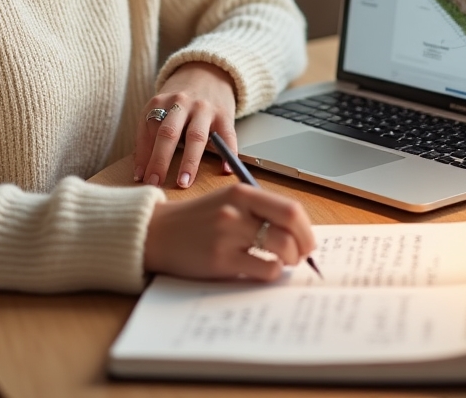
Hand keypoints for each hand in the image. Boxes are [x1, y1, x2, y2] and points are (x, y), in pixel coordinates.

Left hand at [134, 62, 236, 188]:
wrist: (209, 71)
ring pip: (195, 136)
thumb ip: (151, 133)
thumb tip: (140, 172)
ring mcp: (204, 108)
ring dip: (189, 162)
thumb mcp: (161, 107)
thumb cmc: (181, 99)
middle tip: (154, 183)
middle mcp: (182, 103)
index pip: (148, 130)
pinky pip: (227, 136)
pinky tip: (225, 169)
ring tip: (184, 182)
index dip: (142, 155)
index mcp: (161, 101)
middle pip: (168, 133)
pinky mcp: (224, 114)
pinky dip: (227, 153)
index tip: (140, 179)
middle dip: (160, 160)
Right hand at [144, 183, 315, 280]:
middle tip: (302, 256)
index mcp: (241, 192)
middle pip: (291, 225)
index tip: (307, 240)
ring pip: (282, 248)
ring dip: (291, 260)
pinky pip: (263, 269)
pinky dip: (272, 272)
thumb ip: (257, 210)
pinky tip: (263, 270)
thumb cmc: (196, 220)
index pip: (290, 207)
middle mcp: (236, 210)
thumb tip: (297, 231)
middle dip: (304, 245)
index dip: (306, 228)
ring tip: (283, 263)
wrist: (157, 233)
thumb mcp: (226, 202)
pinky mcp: (220, 260)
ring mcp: (228, 234)